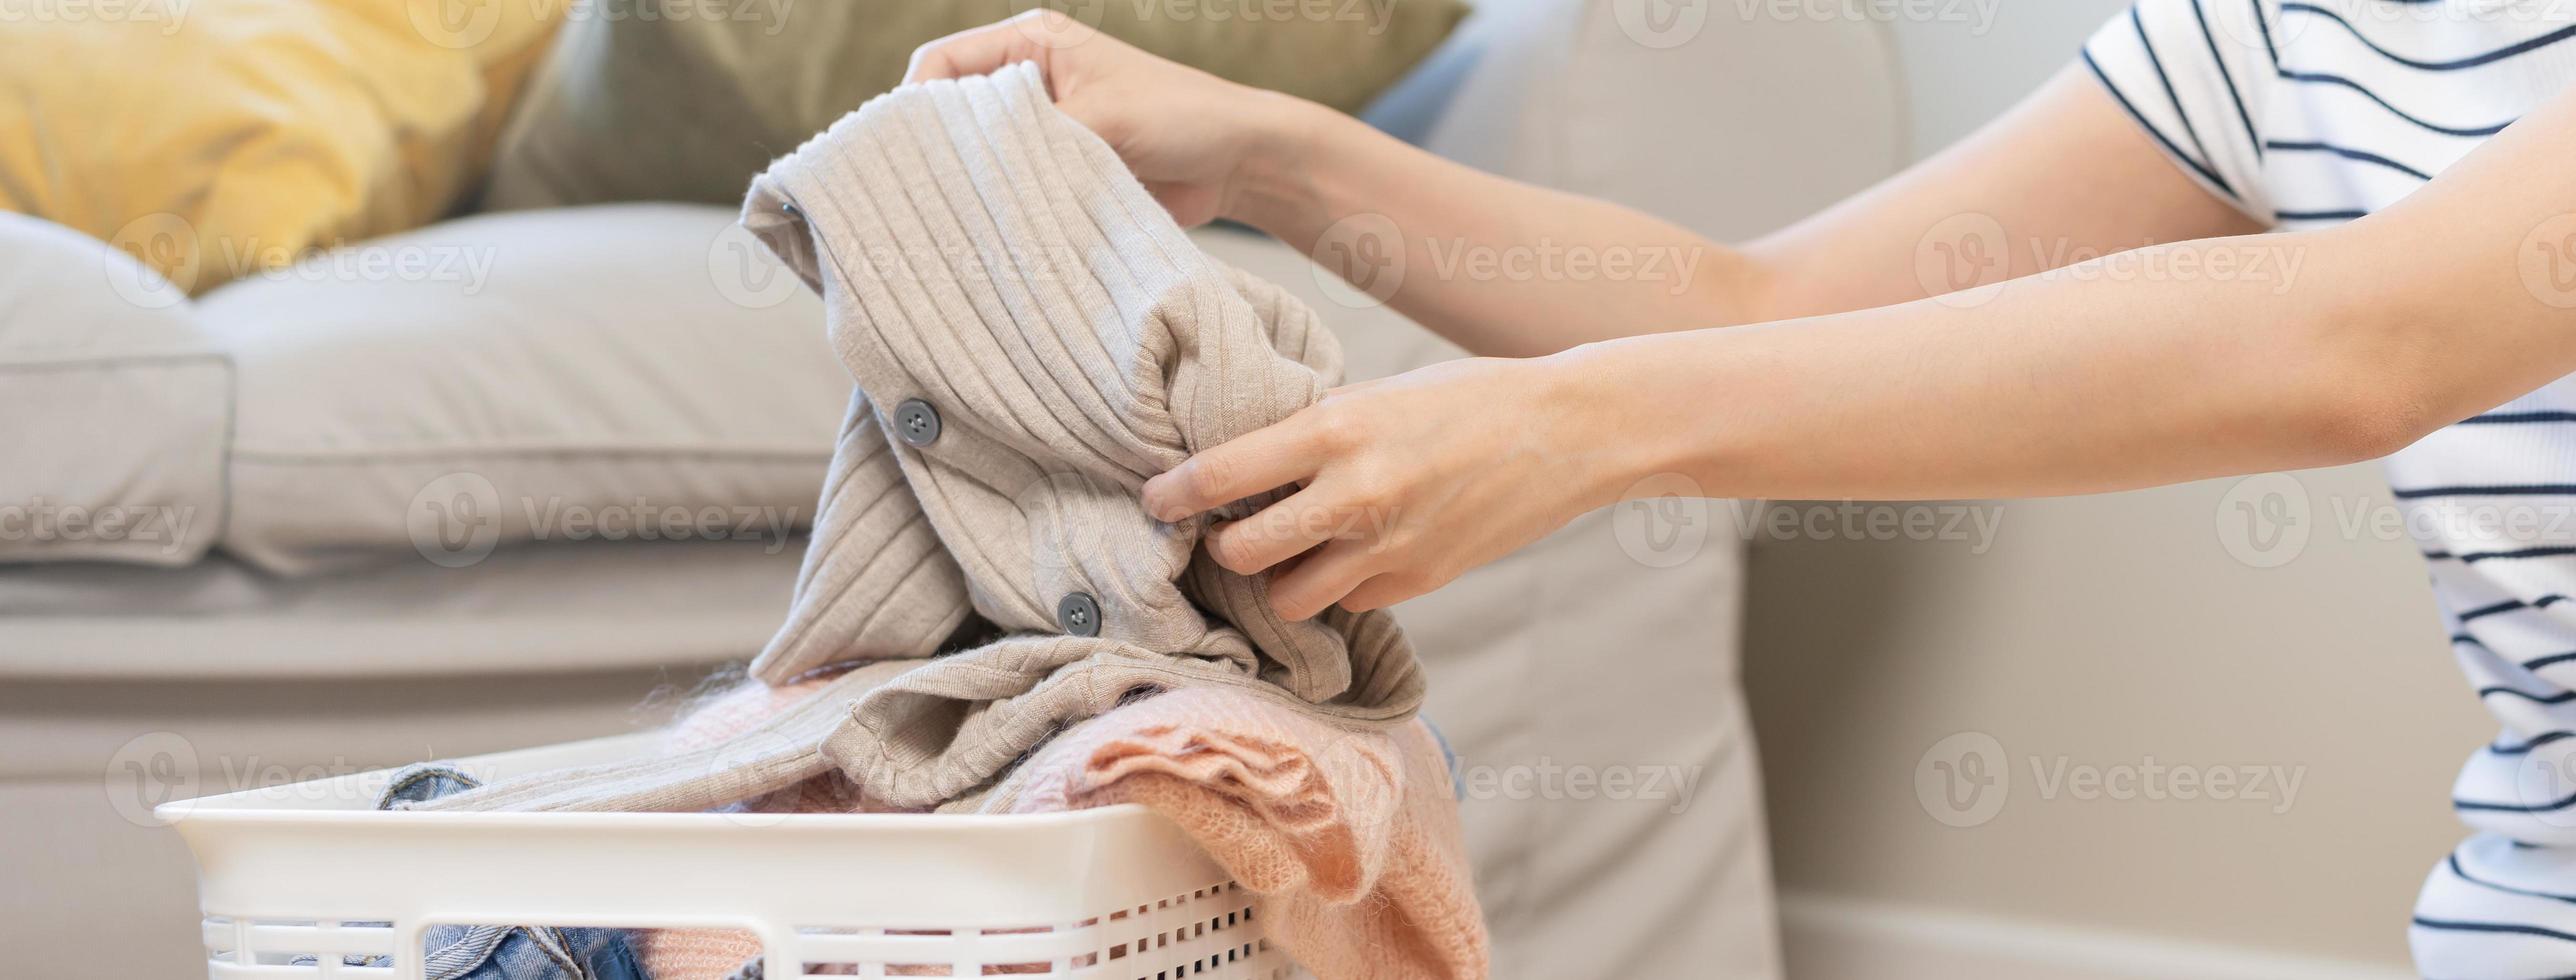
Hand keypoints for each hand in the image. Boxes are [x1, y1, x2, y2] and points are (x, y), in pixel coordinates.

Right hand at [906, 10, 1315, 226]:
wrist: (1241, 163)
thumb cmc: (1182, 117)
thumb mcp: (1102, 119)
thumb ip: (1034, 139)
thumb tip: (974, 171)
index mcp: (1033, 44)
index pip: (944, 64)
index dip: (916, 105)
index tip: (902, 152)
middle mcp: (1032, 82)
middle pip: (954, 113)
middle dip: (938, 150)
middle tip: (918, 193)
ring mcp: (1047, 129)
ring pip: (983, 156)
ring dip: (972, 184)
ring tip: (950, 218)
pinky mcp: (1064, 171)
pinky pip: (1015, 188)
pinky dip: (1002, 207)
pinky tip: (990, 231)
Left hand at [1142, 355, 1633, 619]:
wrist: (1566, 430)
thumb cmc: (1467, 398)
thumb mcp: (1379, 394)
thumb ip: (1317, 434)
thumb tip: (1248, 467)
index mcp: (1335, 429)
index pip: (1219, 475)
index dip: (1173, 494)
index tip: (1154, 499)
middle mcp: (1354, 493)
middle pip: (1241, 553)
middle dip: (1225, 547)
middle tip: (1227, 533)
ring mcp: (1388, 546)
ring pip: (1289, 597)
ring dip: (1280, 579)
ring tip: (1290, 553)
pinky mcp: (1420, 579)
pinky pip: (1348, 601)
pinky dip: (1340, 586)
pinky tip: (1353, 556)